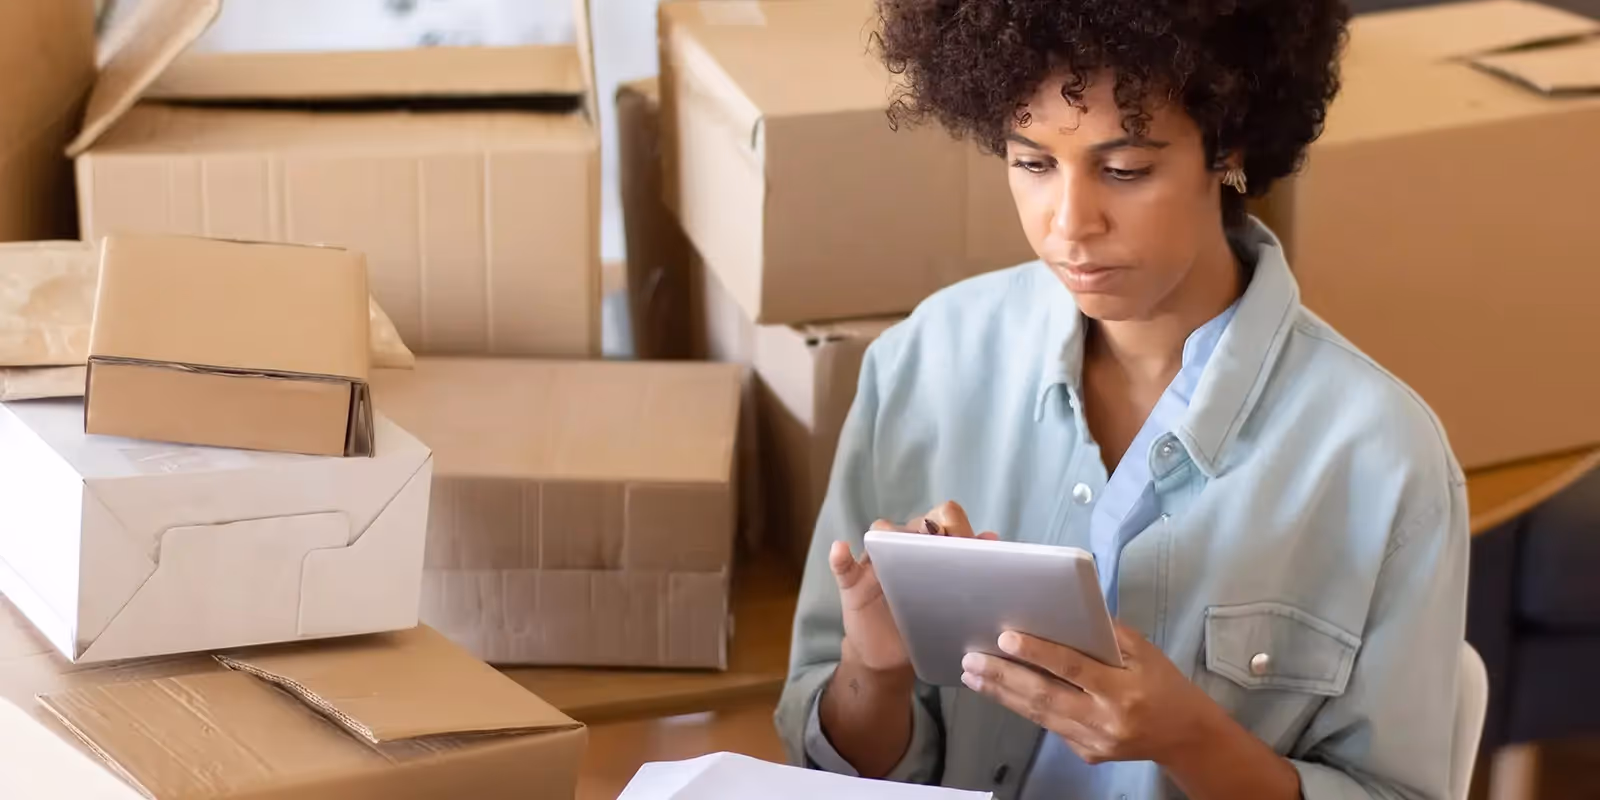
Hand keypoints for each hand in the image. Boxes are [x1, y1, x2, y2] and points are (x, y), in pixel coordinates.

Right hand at [832, 501, 998, 674]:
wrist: (892, 657)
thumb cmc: (928, 624)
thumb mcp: (953, 604)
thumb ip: (970, 573)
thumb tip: (993, 537)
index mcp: (930, 549)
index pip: (943, 518)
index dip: (957, 524)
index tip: (970, 541)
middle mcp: (902, 549)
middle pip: (914, 522)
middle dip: (930, 525)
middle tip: (942, 540)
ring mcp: (875, 564)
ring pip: (880, 535)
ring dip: (889, 536)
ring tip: (898, 545)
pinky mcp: (852, 583)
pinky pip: (843, 565)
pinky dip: (840, 556)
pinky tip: (840, 549)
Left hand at [959, 621, 1226, 765]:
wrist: (1184, 735)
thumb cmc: (1163, 683)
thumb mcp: (1144, 650)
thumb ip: (1105, 634)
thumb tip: (1062, 611)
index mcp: (1123, 690)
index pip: (1073, 668)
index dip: (1038, 653)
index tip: (1006, 638)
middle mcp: (1106, 720)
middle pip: (1046, 696)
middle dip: (1004, 677)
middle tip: (972, 659)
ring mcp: (1095, 742)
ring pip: (1040, 715)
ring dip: (1003, 694)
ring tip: (974, 674)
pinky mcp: (1087, 754)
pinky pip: (1050, 726)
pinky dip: (1024, 707)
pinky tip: (1001, 691)